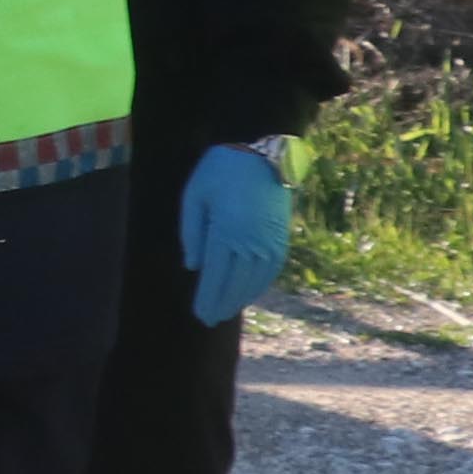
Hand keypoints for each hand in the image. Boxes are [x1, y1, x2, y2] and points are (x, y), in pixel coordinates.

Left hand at [176, 143, 291, 323]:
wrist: (262, 154)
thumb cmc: (220, 171)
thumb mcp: (195, 195)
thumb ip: (191, 232)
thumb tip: (193, 267)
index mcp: (225, 231)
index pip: (214, 275)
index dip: (207, 298)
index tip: (200, 314)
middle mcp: (250, 241)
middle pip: (234, 283)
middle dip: (221, 303)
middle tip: (209, 319)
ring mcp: (269, 241)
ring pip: (254, 280)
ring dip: (240, 298)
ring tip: (226, 311)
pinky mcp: (281, 237)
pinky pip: (271, 269)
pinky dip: (259, 284)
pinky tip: (249, 293)